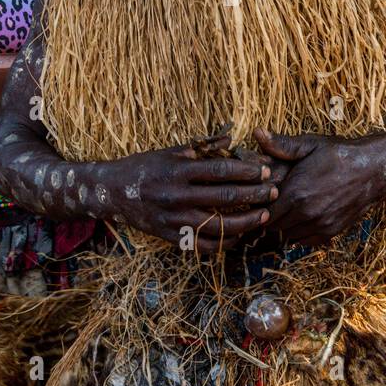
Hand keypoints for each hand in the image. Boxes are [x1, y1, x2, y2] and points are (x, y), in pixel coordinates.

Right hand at [103, 134, 279, 253]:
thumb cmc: (144, 167)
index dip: (246, 171)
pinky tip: (240, 235)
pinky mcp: (171, 238)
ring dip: (247, 222)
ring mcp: (174, 220)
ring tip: (264, 215)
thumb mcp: (170, 151)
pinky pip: (204, 246)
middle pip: (225, 199)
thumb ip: (201, 147)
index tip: (265, 170)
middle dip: (254, 195)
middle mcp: (177, 197)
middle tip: (274, 192)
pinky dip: (225, 242)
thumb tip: (231, 139)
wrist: (111, 192)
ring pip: (219, 226)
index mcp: (178, 171)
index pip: (220, 171)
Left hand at [252, 129, 385, 246]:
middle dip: (271, 216)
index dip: (260, 206)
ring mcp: (320, 225)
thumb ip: (281, 145)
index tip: (263, 198)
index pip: (265, 213)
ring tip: (287, 210)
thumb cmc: (340, 154)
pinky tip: (302, 218)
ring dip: (285, 226)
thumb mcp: (310, 144)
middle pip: (274, 226)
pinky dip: (300, 233)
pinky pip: (306, 241)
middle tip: (273, 203)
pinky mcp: (332, 232)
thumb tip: (257, 133)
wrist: (374, 169)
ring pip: (289, 236)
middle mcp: (307, 213)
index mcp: (296, 193)